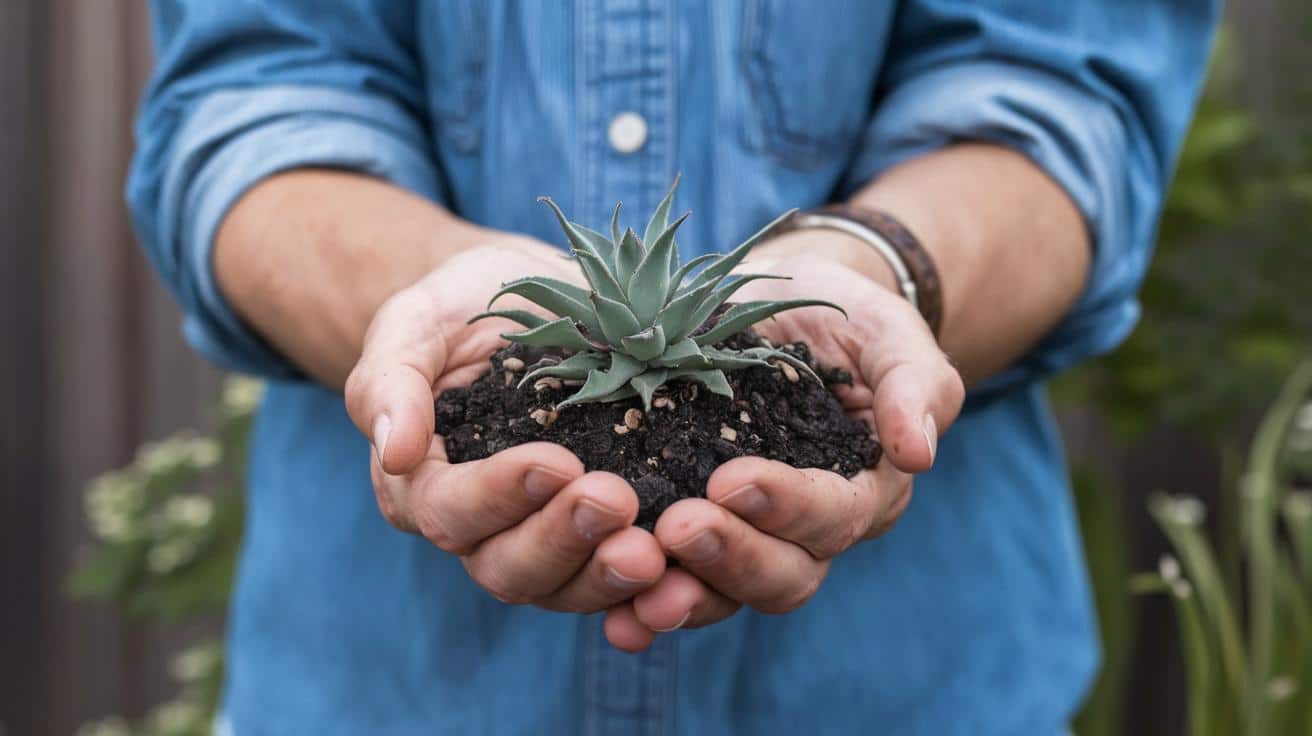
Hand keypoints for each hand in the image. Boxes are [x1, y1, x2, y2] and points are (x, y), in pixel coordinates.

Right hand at [344, 238, 665, 616]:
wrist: (533, 297)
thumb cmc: (458, 308)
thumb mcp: (415, 325)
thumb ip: (391, 383)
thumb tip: (396, 452)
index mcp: (425, 486)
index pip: (449, 511)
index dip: (498, 496)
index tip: (554, 462)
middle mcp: (485, 528)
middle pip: (509, 567)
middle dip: (563, 541)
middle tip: (616, 502)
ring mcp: (548, 535)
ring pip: (569, 587)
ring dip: (611, 576)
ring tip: (659, 550)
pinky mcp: (606, 532)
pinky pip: (624, 576)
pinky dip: (656, 589)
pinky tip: (690, 578)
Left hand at [607, 234, 964, 641]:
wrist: (774, 306)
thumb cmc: (842, 317)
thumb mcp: (886, 331)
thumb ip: (913, 385)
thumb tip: (918, 454)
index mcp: (862, 490)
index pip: (834, 516)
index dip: (787, 506)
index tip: (731, 480)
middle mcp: (806, 532)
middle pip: (782, 574)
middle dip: (729, 557)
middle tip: (676, 528)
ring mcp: (744, 538)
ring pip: (724, 593)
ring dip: (681, 596)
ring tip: (634, 584)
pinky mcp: (688, 529)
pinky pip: (670, 581)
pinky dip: (639, 604)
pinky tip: (612, 620)